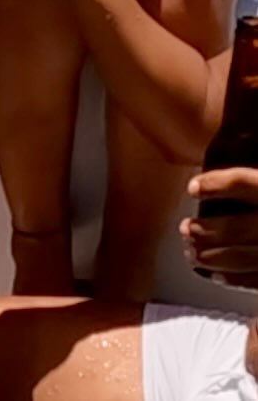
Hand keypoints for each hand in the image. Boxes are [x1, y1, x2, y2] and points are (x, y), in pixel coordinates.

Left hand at [182, 169, 257, 284]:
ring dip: (213, 257)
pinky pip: (255, 281)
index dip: (216, 184)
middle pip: (237, 228)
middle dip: (207, 230)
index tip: (192, 187)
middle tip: (185, 229)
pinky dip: (234, 279)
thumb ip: (249, 181)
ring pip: (243, 258)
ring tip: (192, 253)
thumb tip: (227, 155)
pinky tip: (217, 276)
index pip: (244, 183)